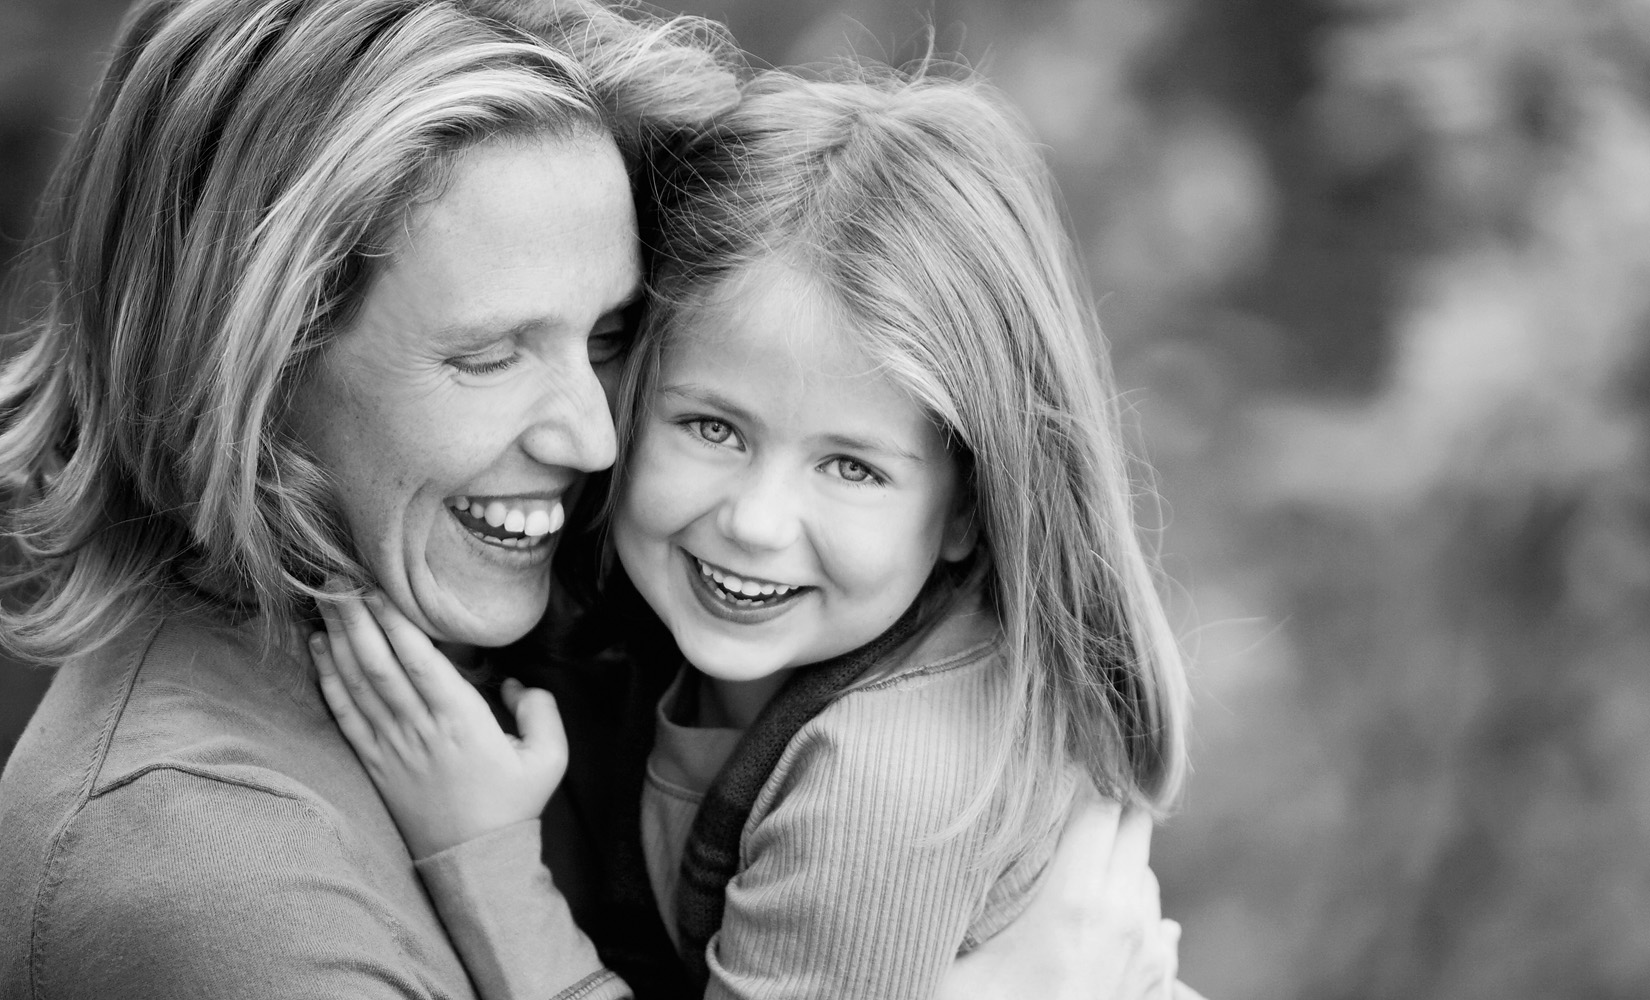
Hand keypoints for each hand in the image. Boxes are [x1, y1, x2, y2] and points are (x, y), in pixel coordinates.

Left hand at [310, 587, 566, 858]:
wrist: (474, 860)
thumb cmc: (513, 805)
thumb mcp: (550, 758)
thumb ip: (540, 710)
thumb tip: (515, 683)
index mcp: (461, 721)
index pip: (419, 662)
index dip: (394, 623)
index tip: (377, 588)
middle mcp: (419, 729)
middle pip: (378, 664)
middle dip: (355, 617)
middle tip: (337, 579)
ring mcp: (391, 746)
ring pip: (356, 684)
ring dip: (337, 640)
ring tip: (324, 601)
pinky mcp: (374, 763)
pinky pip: (344, 715)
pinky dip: (328, 680)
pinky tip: (319, 651)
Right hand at [936, 790, 1195, 999]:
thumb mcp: (950, 966)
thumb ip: (946, 904)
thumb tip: (914, 854)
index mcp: (1075, 902)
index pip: (1099, 804)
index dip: (1073, 789)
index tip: (1045, 785)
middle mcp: (1124, 919)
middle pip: (1134, 826)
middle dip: (1101, 815)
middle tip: (1059, 821)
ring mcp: (1149, 952)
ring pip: (1146, 874)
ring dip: (1116, 866)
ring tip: (1071, 875)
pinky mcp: (1158, 983)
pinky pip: (1161, 925)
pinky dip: (1135, 915)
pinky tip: (1102, 926)